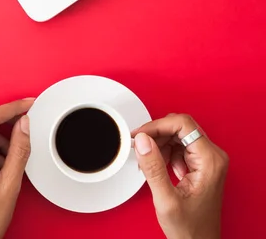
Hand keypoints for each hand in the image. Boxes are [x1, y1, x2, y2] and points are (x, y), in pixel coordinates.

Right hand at [133, 114, 228, 238]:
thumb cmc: (190, 228)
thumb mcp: (166, 199)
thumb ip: (153, 168)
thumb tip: (143, 140)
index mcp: (210, 160)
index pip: (183, 124)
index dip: (157, 125)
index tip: (140, 135)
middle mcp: (212, 156)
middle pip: (180, 126)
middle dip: (156, 134)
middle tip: (139, 145)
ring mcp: (207, 160)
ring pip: (178, 134)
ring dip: (158, 143)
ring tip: (147, 160)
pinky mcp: (200, 165)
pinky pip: (179, 146)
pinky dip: (163, 152)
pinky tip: (157, 166)